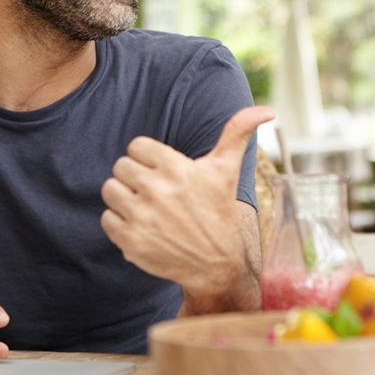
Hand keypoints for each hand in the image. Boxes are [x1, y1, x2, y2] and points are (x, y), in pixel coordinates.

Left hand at [101, 106, 274, 300]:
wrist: (216, 263)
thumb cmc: (219, 210)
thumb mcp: (227, 169)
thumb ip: (238, 132)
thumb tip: (268, 111)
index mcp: (176, 168)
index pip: (136, 146)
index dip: (149, 157)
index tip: (163, 171)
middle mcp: (157, 190)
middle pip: (121, 166)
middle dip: (136, 176)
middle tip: (156, 191)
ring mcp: (142, 217)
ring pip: (110, 190)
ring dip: (125, 197)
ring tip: (147, 207)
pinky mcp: (131, 241)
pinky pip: (107, 218)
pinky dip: (120, 222)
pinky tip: (142, 226)